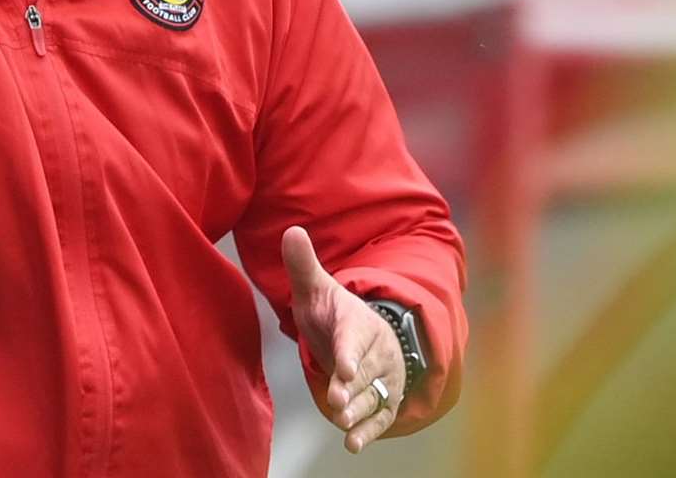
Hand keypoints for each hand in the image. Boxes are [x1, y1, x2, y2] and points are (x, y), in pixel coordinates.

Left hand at [282, 225, 405, 453]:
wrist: (366, 332)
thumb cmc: (334, 312)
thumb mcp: (316, 288)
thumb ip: (302, 265)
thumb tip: (291, 231)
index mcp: (357, 323)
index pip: (353, 338)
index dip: (349, 353)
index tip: (343, 368)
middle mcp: (376, 351)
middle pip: (365, 371)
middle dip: (352, 387)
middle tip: (338, 400)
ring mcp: (383, 377)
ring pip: (373, 396)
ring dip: (360, 412)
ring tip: (344, 426)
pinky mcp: (384, 398)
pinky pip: (380, 416)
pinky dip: (369, 430)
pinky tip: (353, 444)